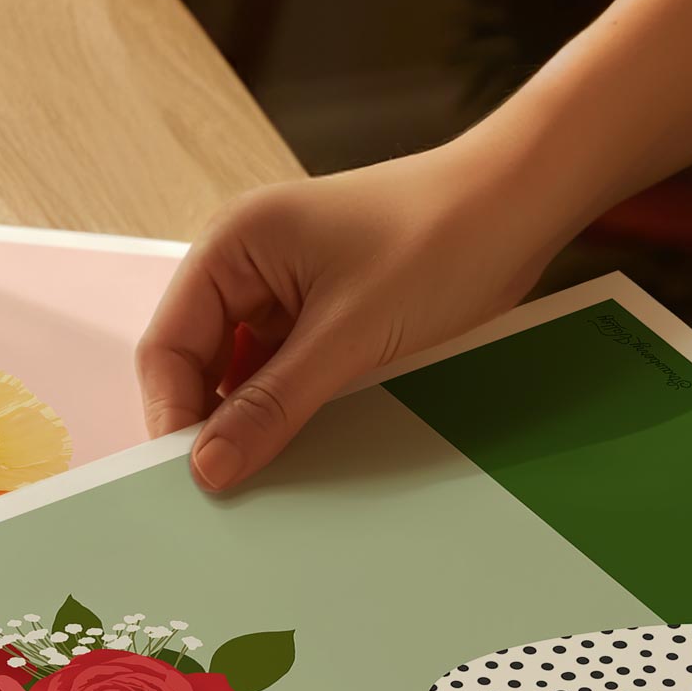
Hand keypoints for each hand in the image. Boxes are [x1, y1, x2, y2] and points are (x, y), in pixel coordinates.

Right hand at [135, 131, 567, 491]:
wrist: (524, 203)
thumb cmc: (441, 237)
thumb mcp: (348, 336)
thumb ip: (272, 405)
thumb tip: (209, 468)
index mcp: (232, 244)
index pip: (167, 347)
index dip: (173, 416)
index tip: (195, 477)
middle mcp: (247, 264)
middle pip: (197, 366)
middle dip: (211, 424)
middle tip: (231, 487)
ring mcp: (284, 291)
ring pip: (240, 378)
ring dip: (253, 422)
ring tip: (273, 468)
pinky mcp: (320, 315)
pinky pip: (282, 376)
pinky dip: (288, 411)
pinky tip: (306, 444)